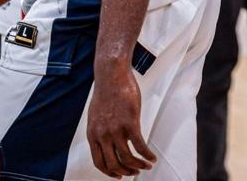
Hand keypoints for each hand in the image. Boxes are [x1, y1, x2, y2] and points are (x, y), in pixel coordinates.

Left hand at [87, 62, 155, 177]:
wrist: (111, 75)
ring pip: (128, 157)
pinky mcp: (130, 122)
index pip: (100, 162)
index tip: (119, 175)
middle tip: (135, 172)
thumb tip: (111, 140)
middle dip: (126, 171)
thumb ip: (101, 130)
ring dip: (139, 165)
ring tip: (147, 166)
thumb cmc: (106, 92)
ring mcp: (116, 130)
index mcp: (93, 134)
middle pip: (114, 163)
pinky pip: (140, 145)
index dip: (110, 172)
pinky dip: (147, 154)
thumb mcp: (97, 115)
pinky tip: (152, 157)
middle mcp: (103, 135)